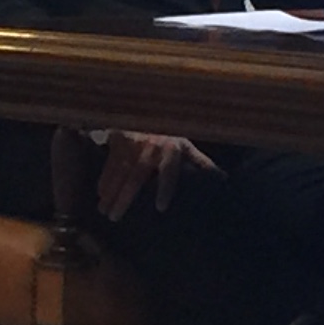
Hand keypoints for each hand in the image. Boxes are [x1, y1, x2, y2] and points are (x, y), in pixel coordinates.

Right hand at [96, 132, 215, 219]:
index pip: (168, 171)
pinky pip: (110, 162)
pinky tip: (100, 193)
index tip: (160, 208)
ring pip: (119, 171)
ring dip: (110, 191)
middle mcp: (151, 147)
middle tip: (114, 217)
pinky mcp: (119, 139)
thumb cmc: (171, 131)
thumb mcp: (187, 143)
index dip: (165, 188)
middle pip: (136, 176)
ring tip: (104, 210)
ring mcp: (133, 143)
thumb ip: (201, 161)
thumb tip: (223, 178)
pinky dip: (104, 178)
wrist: (151, 106)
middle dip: (124, 198)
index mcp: (171, 149)